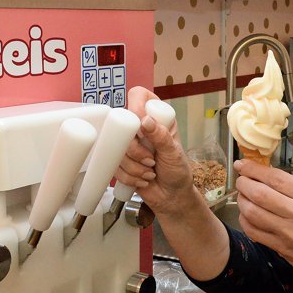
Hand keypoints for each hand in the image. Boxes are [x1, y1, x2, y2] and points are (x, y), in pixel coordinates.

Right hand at [115, 86, 196, 215]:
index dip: (136, 107)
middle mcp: (140, 127)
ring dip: (134, 166)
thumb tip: (146, 120)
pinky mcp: (120, 161)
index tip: (142, 130)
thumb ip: (161, 136)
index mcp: (157, 117)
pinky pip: (114, 165)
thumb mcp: (174, 153)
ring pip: (117, 148)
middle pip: (122, 125)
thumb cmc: (178, 172)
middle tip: (150, 160)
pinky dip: (129, 176)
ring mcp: (128, 144)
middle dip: (135, 149)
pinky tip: (142, 179)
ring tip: (150, 172)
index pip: (139, 96)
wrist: (171, 197)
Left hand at [234, 160, 292, 289]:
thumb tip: (265, 175)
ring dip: (241, 200)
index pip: (277, 179)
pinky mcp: (280, 248)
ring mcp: (290, 234)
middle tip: (240, 180)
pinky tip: (247, 214)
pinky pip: (252, 230)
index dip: (255, 169)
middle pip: (260, 194)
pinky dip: (244, 219)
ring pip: (252, 212)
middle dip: (244, 183)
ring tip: (243, 195)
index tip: (243, 164)